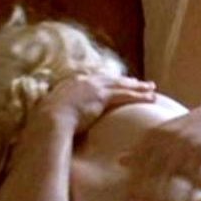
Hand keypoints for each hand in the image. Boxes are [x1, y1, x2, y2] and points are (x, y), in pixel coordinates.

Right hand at [33, 74, 155, 132]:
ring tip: (152, 89)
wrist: (50, 119)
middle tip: (142, 83)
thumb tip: (62, 120)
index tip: (120, 83)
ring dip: (139, 87)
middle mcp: (86, 80)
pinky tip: (151, 98)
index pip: (97, 79)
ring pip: (123, 85)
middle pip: (113, 79)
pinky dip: (139, 96)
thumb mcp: (55, 111)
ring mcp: (94, 87)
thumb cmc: (48, 120)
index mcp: (74, 82)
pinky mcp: (103, 96)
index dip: (110, 82)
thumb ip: (63, 111)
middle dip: (128, 81)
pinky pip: (126, 95)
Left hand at [119, 100, 200, 200]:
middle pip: (148, 173)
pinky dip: (188, 195)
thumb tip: (119, 160)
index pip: (136, 164)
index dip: (130, 184)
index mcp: (153, 135)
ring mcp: (181, 145)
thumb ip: (144, 148)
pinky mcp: (199, 151)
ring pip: (166, 178)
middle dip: (142, 197)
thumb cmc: (194, 126)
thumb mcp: (165, 133)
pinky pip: (190, 179)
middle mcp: (164, 139)